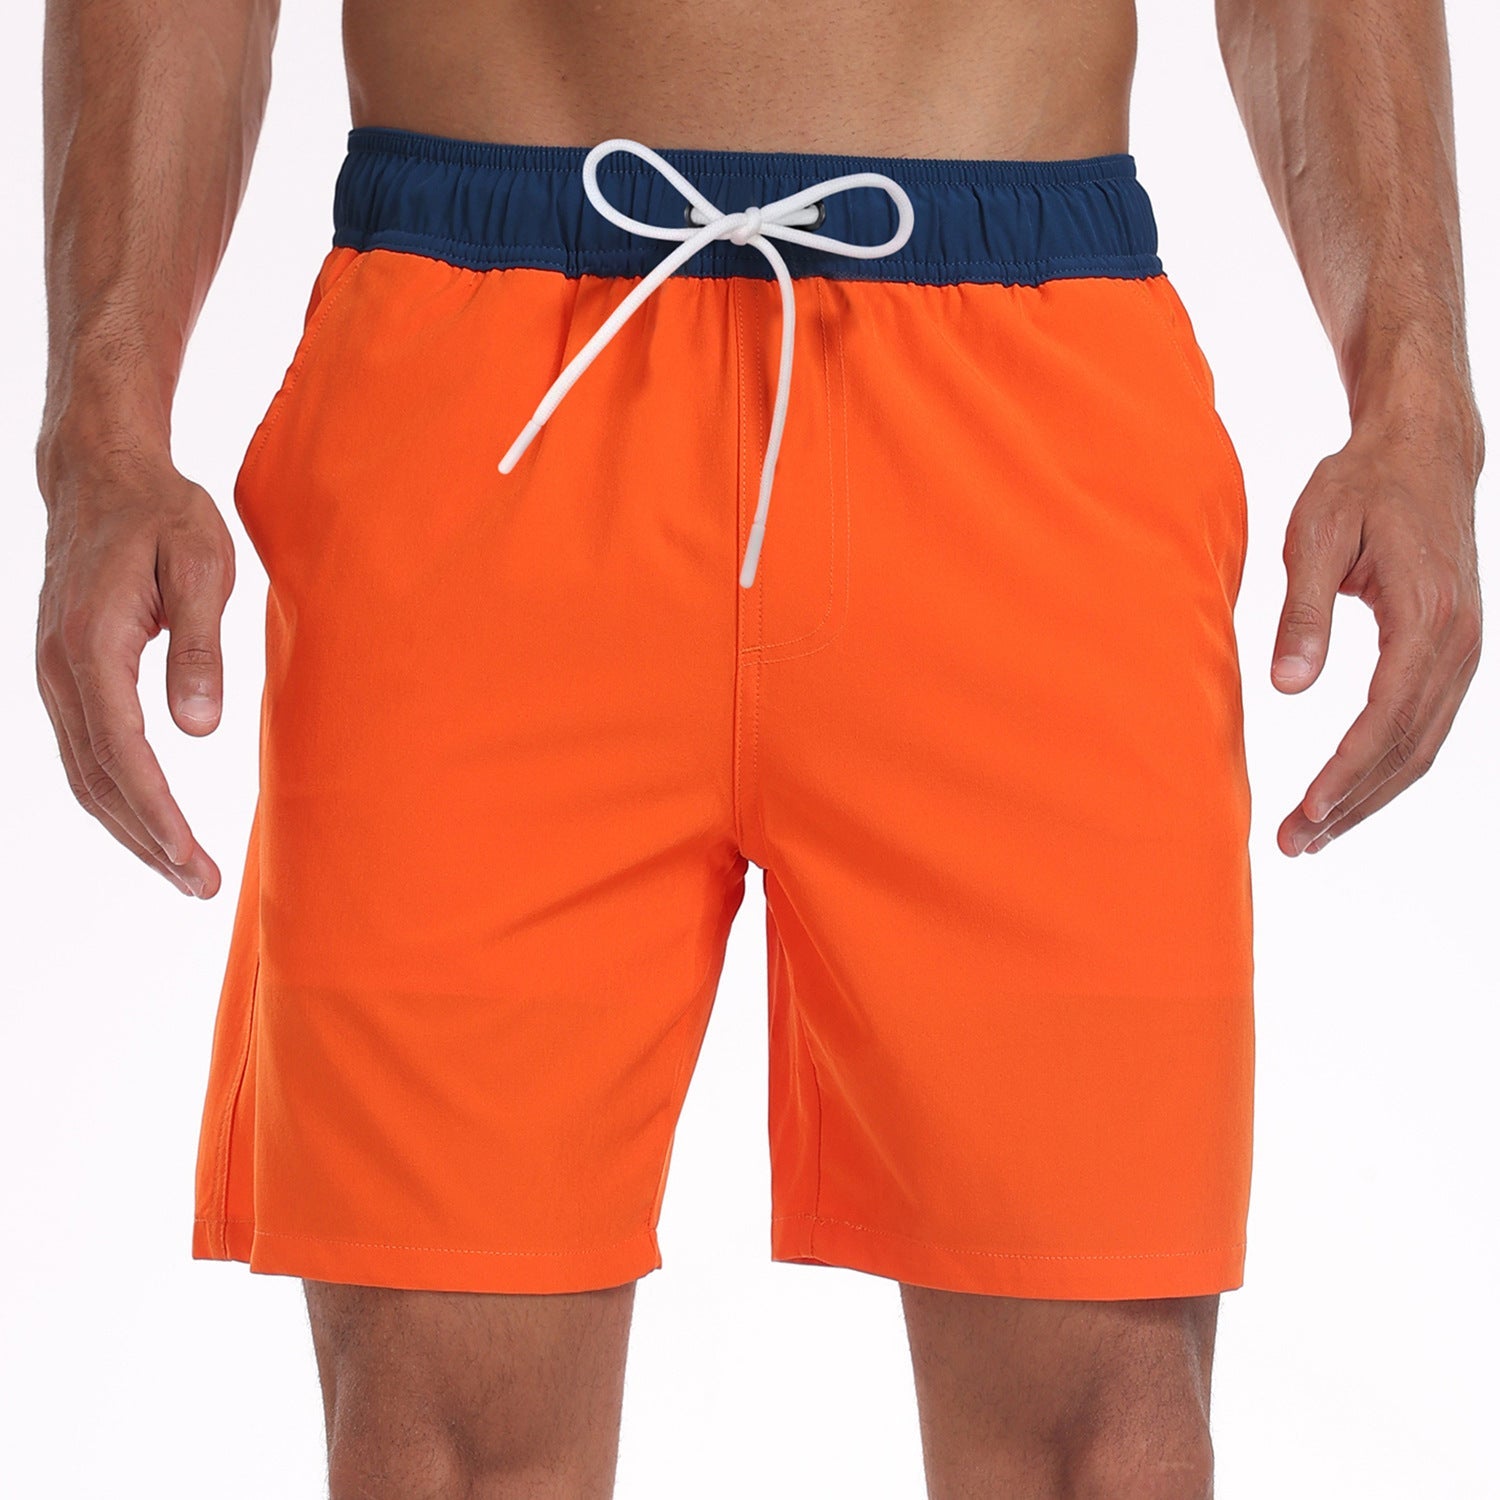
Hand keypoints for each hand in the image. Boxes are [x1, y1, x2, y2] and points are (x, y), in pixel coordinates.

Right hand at [36, 453, 232, 895]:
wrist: (101, 474)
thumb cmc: (162, 514)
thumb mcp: (201, 567)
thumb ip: (200, 648)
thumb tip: (198, 730)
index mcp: (91, 646)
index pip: (123, 753)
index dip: (158, 815)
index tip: (192, 859)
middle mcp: (58, 668)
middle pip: (98, 779)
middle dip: (148, 840)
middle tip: (201, 885)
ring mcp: (53, 672)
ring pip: (85, 773)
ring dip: (131, 827)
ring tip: (182, 870)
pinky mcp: (64, 673)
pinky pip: (84, 751)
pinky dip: (116, 795)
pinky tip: (149, 821)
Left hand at [1272, 415, 1482, 855]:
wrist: (1421, 450)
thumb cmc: (1361, 484)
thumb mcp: (1315, 533)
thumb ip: (1302, 611)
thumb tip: (1288, 688)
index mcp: (1428, 616)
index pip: (1386, 717)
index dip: (1346, 772)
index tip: (1305, 811)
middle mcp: (1459, 641)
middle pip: (1408, 748)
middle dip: (1351, 803)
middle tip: (1292, 843)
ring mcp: (1464, 649)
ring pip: (1421, 746)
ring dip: (1368, 797)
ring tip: (1311, 836)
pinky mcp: (1453, 652)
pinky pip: (1424, 725)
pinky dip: (1386, 767)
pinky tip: (1346, 794)